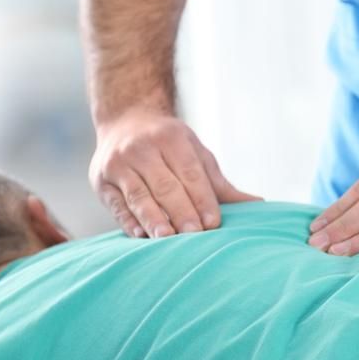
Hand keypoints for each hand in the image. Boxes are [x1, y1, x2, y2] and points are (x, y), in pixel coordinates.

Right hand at [91, 108, 260, 237]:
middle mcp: (142, 148)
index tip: (213, 223)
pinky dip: (129, 221)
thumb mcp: (195, 154)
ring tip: (167, 238)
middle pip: (165, 185)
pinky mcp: (101, 180)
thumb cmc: (169, 145)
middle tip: (194, 236)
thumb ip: (219, 183)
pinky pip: (117, 204)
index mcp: (171, 138)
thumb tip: (257, 205)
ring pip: (139, 195)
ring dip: (153, 218)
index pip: (189, 172)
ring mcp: (118, 163)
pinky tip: (141, 236)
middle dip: (181, 211)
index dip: (202, 198)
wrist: (125, 120)